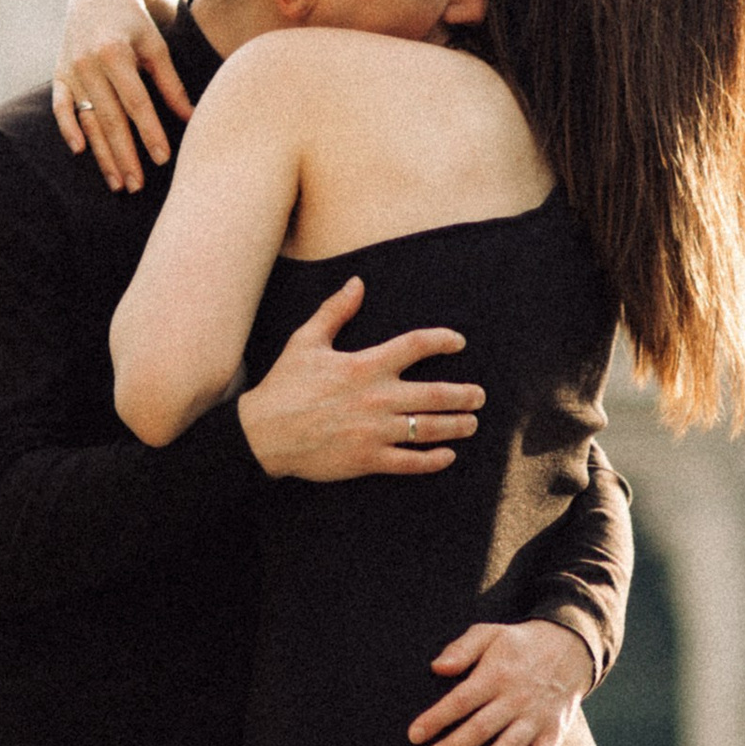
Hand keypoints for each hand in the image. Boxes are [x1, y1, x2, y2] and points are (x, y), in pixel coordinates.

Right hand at [51, 0, 191, 191]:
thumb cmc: (137, 20)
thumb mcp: (156, 44)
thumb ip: (170, 82)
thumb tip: (192, 118)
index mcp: (115, 52)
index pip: (135, 101)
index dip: (149, 131)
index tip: (163, 160)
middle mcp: (88, 62)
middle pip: (109, 117)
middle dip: (124, 155)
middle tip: (137, 187)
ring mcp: (70, 70)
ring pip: (86, 119)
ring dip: (101, 153)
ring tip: (117, 183)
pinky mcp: (58, 74)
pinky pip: (60, 106)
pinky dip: (67, 128)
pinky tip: (79, 151)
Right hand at [237, 276, 484, 481]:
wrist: (264, 433)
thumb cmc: (285, 385)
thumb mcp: (307, 340)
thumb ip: (335, 311)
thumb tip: (357, 283)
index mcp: (366, 364)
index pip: (416, 346)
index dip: (442, 341)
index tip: (459, 342)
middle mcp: (377, 397)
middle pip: (434, 394)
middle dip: (463, 395)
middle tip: (480, 396)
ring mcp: (375, 431)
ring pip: (428, 429)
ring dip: (456, 426)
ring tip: (472, 423)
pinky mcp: (368, 460)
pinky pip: (409, 462)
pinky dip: (432, 460)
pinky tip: (447, 456)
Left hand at [408, 618, 591, 745]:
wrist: (570, 647)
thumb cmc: (518, 644)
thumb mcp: (490, 633)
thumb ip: (462, 648)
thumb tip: (436, 668)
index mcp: (496, 673)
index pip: (462, 699)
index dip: (437, 718)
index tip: (414, 735)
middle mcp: (516, 697)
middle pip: (480, 727)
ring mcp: (536, 716)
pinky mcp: (555, 731)